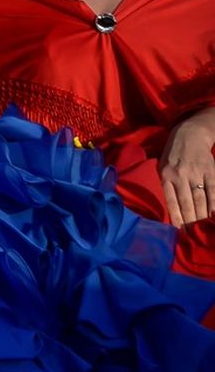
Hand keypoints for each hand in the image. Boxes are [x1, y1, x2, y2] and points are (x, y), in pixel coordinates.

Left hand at [159, 108, 214, 227]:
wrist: (190, 134)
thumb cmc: (173, 155)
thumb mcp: (163, 167)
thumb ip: (166, 187)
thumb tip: (172, 212)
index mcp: (166, 175)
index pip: (171, 202)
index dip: (177, 219)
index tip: (180, 234)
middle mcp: (180, 175)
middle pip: (187, 204)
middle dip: (191, 223)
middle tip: (194, 238)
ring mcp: (196, 173)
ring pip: (201, 200)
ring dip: (203, 217)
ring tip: (205, 232)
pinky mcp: (210, 171)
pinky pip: (213, 191)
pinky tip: (214, 216)